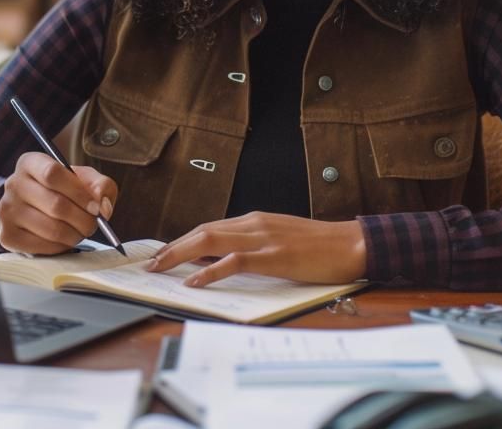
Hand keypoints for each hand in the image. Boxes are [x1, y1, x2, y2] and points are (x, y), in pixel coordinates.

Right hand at [0, 151, 117, 254]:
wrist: (38, 209)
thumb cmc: (65, 191)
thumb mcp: (85, 180)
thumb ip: (101, 186)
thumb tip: (102, 207)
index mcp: (30, 163)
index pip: (52, 173)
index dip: (79, 193)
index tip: (95, 207)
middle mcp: (13, 184)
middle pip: (55, 204)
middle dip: (83, 219)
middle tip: (93, 225)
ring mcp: (7, 210)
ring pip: (51, 229)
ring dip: (75, 235)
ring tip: (80, 232)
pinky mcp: (7, 235)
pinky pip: (42, 246)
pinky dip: (61, 247)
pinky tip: (64, 240)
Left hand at [147, 212, 365, 286]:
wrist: (352, 243)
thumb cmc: (320, 246)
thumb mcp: (279, 241)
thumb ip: (252, 247)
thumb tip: (222, 261)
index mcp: (254, 221)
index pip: (208, 228)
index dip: (181, 241)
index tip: (162, 253)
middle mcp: (253, 224)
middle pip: (201, 231)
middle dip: (172, 247)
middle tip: (150, 263)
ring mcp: (262, 238)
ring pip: (210, 241)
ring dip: (180, 254)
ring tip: (160, 268)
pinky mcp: (273, 256)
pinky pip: (234, 262)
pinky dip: (210, 271)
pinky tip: (193, 281)